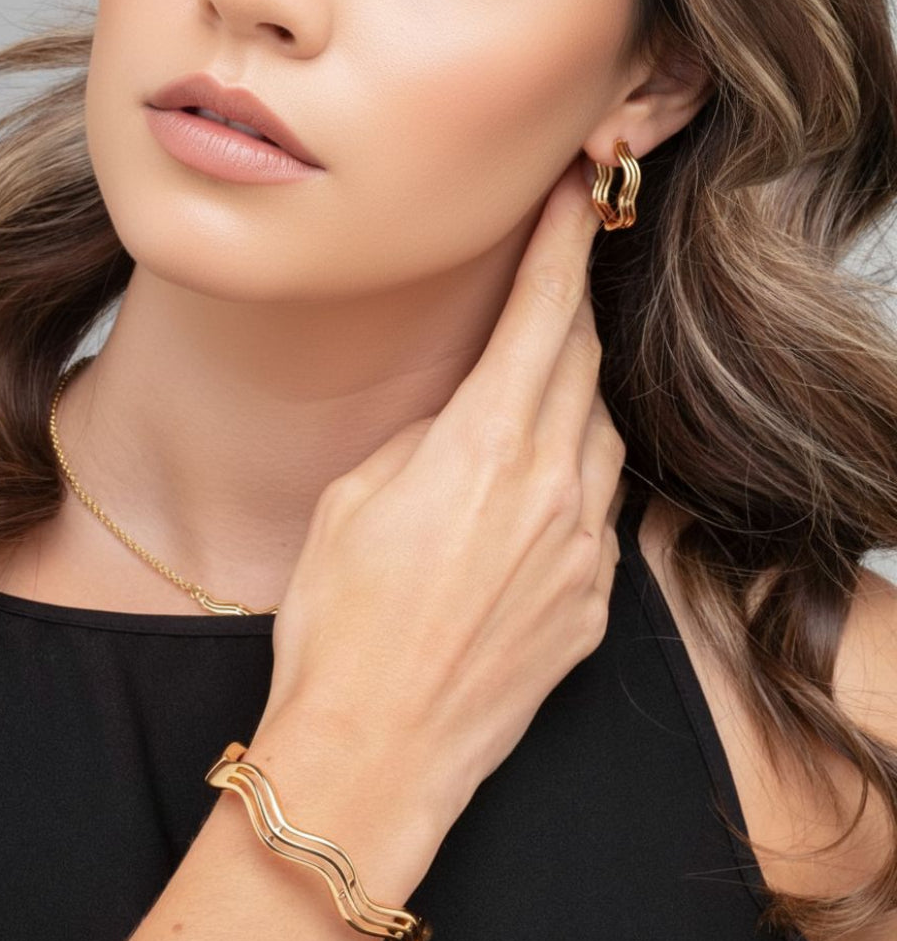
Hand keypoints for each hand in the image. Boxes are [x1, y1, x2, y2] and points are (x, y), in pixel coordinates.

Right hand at [262, 154, 627, 824]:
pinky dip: (574, 479)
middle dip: (568, 309)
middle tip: (552, 277)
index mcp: (486, 447)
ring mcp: (583, 549)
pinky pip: (598, 511)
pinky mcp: (592, 602)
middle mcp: (553, 488)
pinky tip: (531, 494)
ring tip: (529, 393)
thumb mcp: (356, 500)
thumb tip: (466, 414)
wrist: (377, 749)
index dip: (561, 242)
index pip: (543, 312)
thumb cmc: (341, 627)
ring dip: (571, 397)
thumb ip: (429, 440)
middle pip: (580, 363)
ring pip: (599, 435)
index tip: (576, 192)